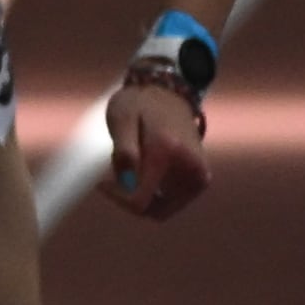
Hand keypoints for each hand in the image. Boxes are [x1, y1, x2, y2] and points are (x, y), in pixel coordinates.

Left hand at [104, 75, 209, 219]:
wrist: (169, 93)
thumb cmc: (139, 105)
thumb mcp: (121, 118)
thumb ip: (123, 151)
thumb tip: (128, 183)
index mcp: (167, 152)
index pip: (140, 202)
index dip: (118, 198)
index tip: (103, 182)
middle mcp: (191, 168)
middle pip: (154, 211)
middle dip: (131, 197)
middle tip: (118, 172)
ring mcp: (200, 176)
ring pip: (162, 209)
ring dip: (143, 193)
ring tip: (136, 163)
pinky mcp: (201, 180)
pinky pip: (171, 202)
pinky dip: (155, 192)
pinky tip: (146, 168)